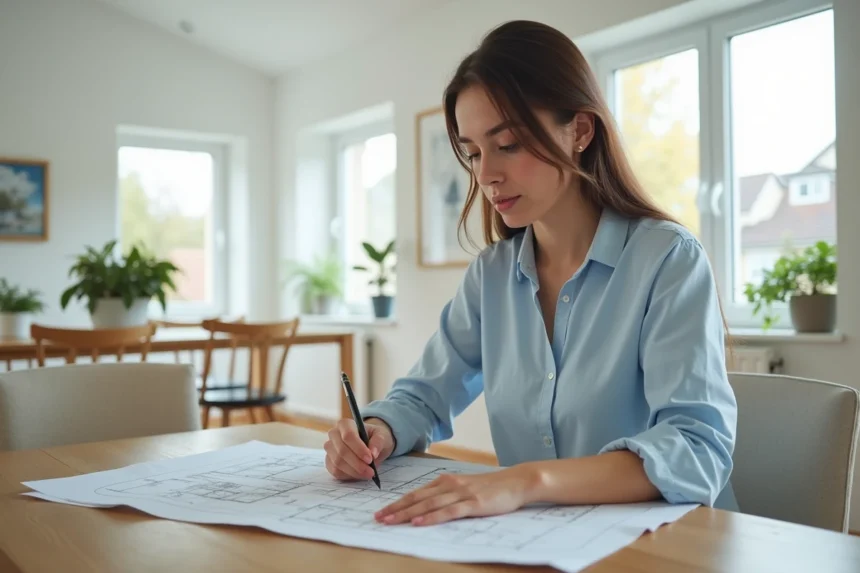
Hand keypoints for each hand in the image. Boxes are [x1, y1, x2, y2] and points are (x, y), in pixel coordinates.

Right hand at [324, 418, 394, 480]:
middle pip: (341, 451)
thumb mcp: (382, 436)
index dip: (358, 449)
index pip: (348, 435)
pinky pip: (336, 471)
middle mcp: (334, 435)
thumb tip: (373, 453)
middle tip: (371, 471)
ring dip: (354, 471)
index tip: (370, 459)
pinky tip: (359, 474)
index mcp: (345, 424)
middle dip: (357, 464)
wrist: (370, 444)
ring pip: (338, 463)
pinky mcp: (329, 462)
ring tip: (368, 473)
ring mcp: (330, 449)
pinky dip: (349, 475)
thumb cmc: (374, 437)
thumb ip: (378, 442)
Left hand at [374, 465, 538, 525]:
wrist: (516, 482)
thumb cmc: (490, 487)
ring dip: (407, 514)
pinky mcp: (472, 503)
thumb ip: (447, 494)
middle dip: (396, 509)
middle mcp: (449, 485)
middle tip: (378, 518)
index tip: (382, 512)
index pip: (416, 493)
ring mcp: (460, 493)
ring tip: (391, 521)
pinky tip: (419, 523)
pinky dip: (431, 517)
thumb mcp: (464, 487)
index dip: (398, 503)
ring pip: (428, 505)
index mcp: (445, 481)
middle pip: (417, 498)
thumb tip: (427, 507)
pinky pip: (447, 512)